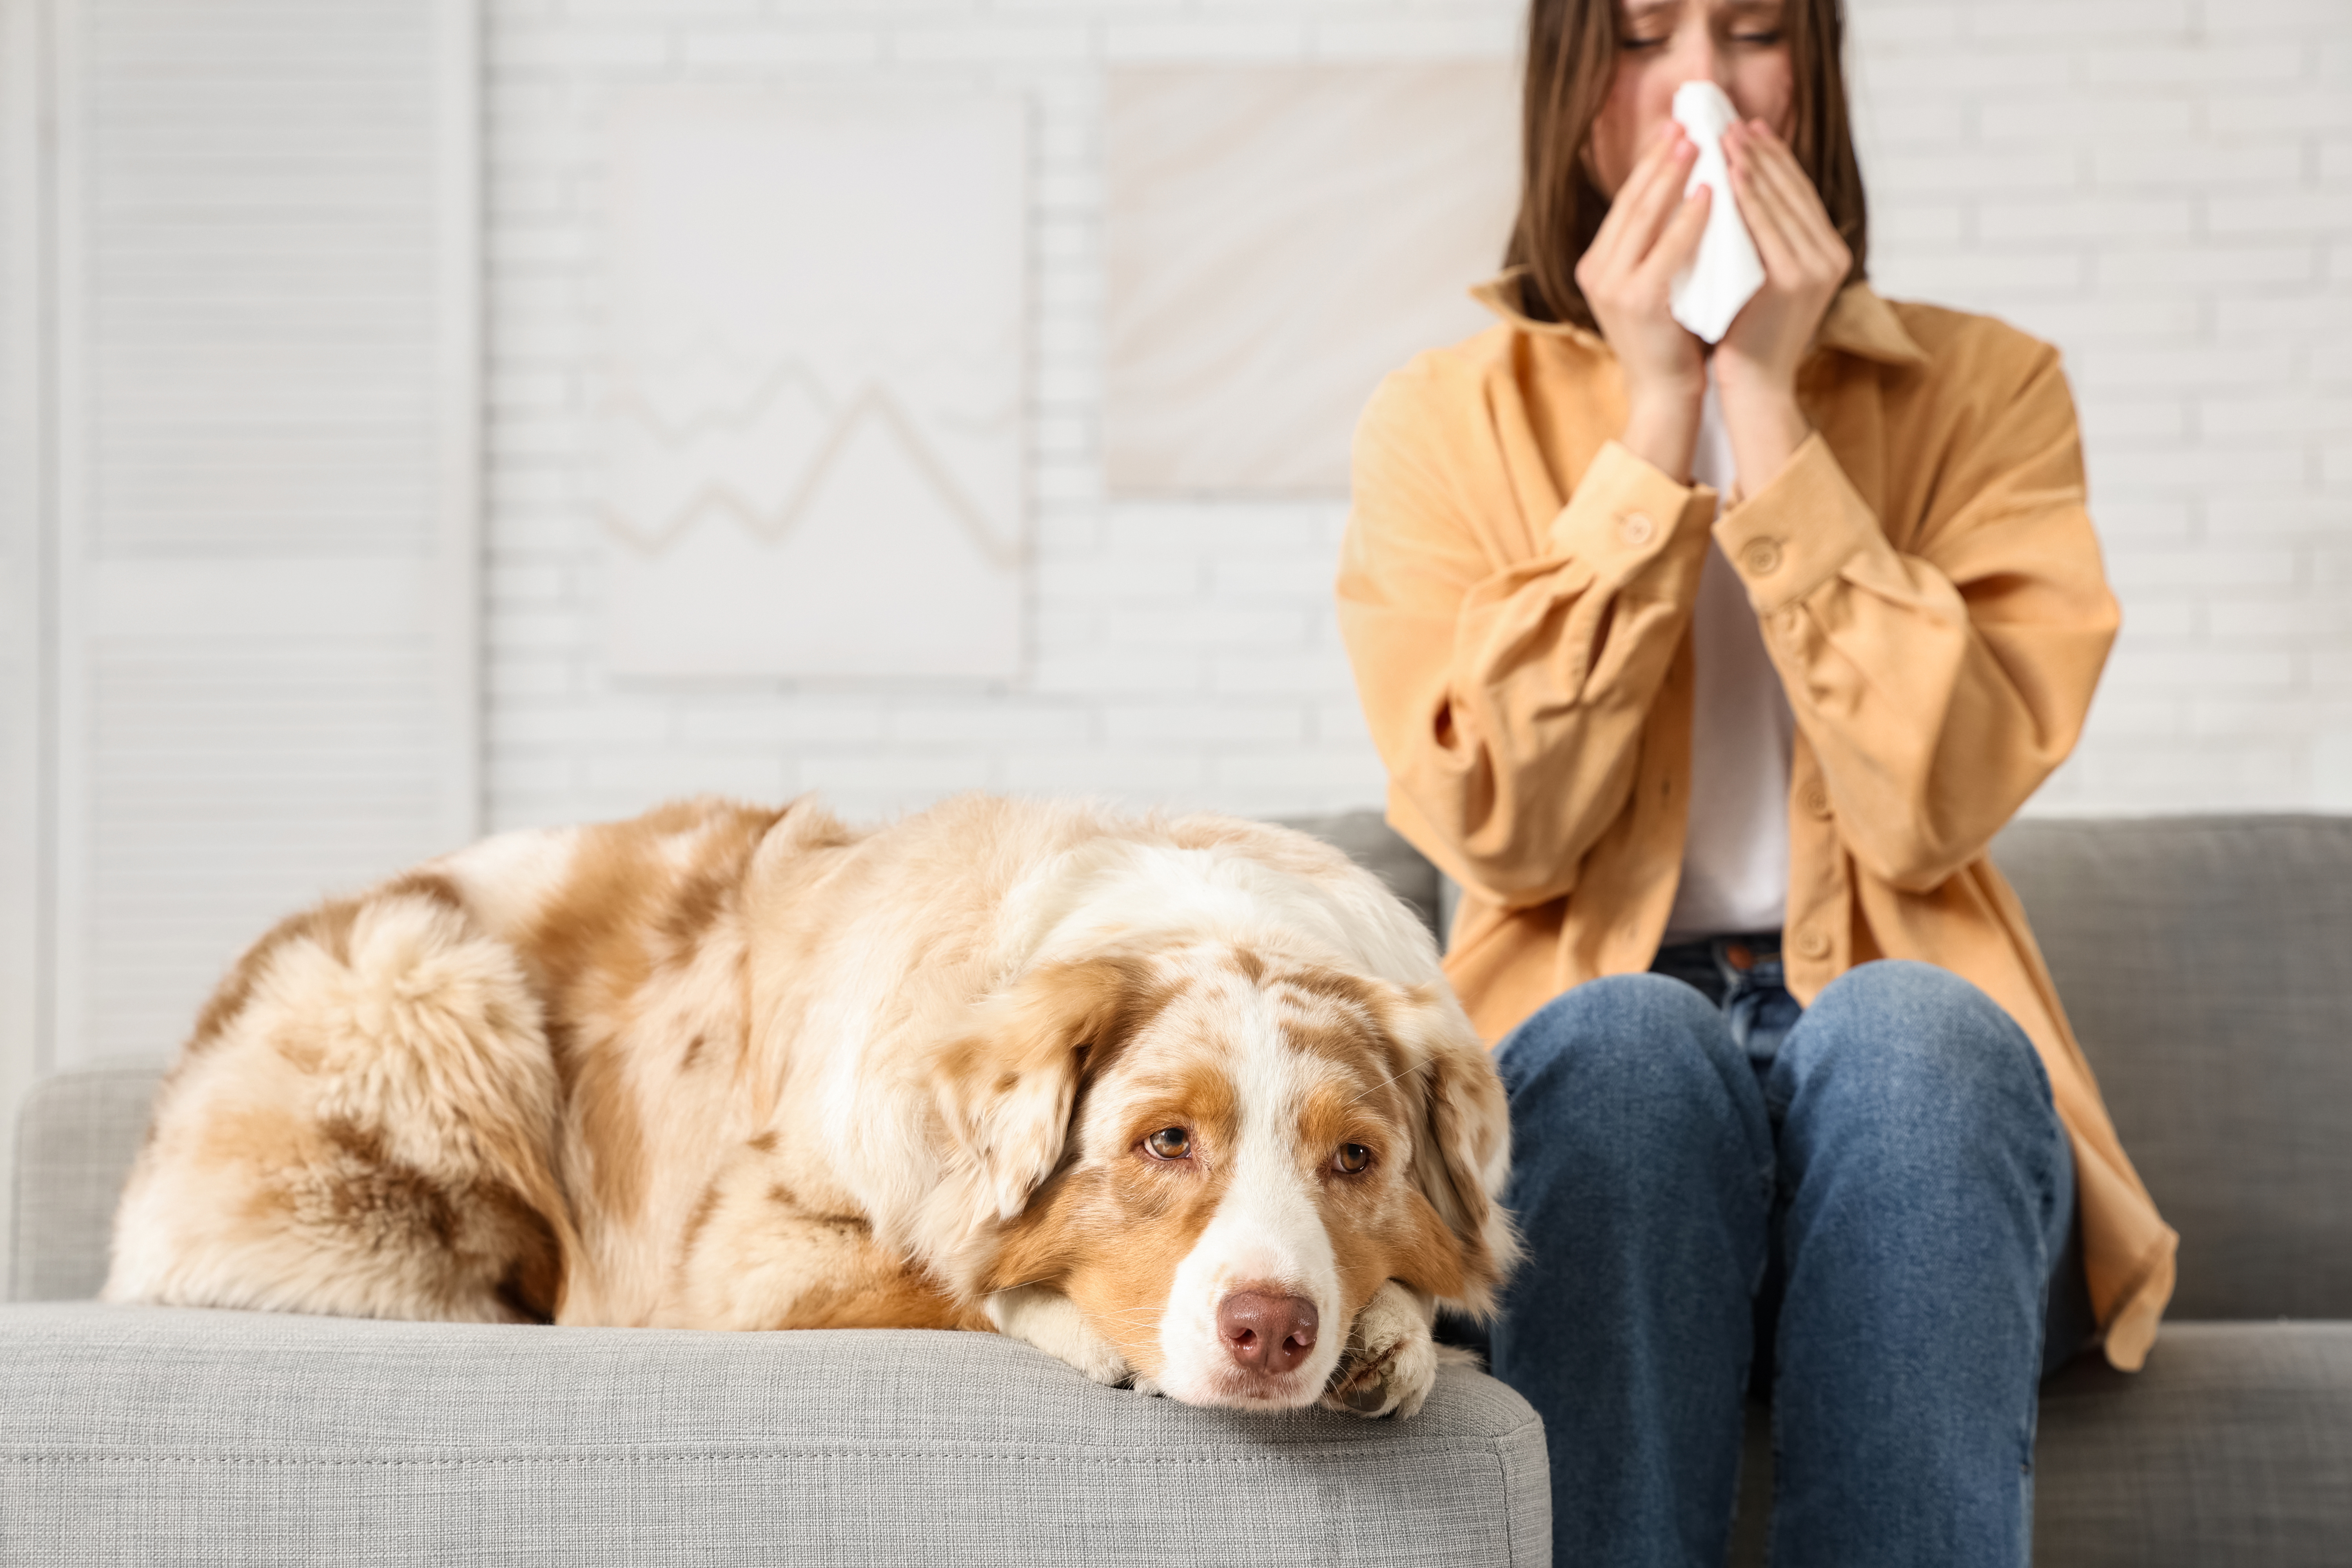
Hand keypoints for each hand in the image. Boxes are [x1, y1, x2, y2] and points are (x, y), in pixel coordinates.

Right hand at [1574, 119, 1710, 481]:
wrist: (1664, 395)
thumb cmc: (1671, 339)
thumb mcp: (1657, 282)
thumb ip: (1660, 245)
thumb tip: (1688, 191)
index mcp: (1598, 265)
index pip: (1626, 203)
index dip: (1650, 164)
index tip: (1674, 130)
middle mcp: (1597, 272)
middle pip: (1631, 202)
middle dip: (1660, 159)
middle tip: (1687, 124)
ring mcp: (1613, 287)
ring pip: (1644, 218)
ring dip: (1673, 177)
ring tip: (1699, 145)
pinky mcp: (1638, 303)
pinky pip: (1667, 249)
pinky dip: (1688, 219)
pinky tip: (1709, 194)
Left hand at [1715, 120, 1851, 493]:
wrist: (1754, 386)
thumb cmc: (1748, 334)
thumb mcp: (1762, 277)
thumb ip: (1764, 240)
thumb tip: (1742, 190)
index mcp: (1829, 254)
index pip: (1800, 193)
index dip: (1776, 157)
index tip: (1751, 128)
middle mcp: (1830, 258)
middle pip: (1794, 190)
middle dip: (1762, 153)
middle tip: (1733, 121)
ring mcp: (1815, 269)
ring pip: (1780, 203)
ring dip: (1753, 166)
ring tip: (1726, 137)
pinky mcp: (1793, 281)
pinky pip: (1766, 229)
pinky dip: (1748, 198)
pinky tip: (1728, 175)